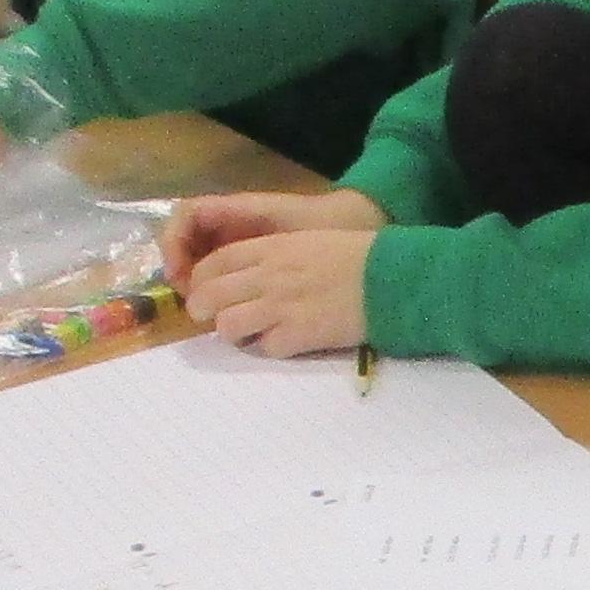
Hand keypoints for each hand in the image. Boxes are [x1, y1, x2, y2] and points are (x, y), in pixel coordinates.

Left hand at [164, 189, 385, 354]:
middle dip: (203, 311)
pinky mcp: (298, 335)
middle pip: (211, 296)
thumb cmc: (354, 256)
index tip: (204, 291)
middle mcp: (267, 277)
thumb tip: (248, 276)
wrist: (388, 278)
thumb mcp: (306, 242)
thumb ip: (272, 256)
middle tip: (213, 319)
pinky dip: (269, 348)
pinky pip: (264, 348)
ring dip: (233, 332)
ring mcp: (280, 307)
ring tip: (248, 333)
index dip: (200, 281)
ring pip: (228, 326)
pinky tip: (283, 342)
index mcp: (269, 249)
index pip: (214, 264)